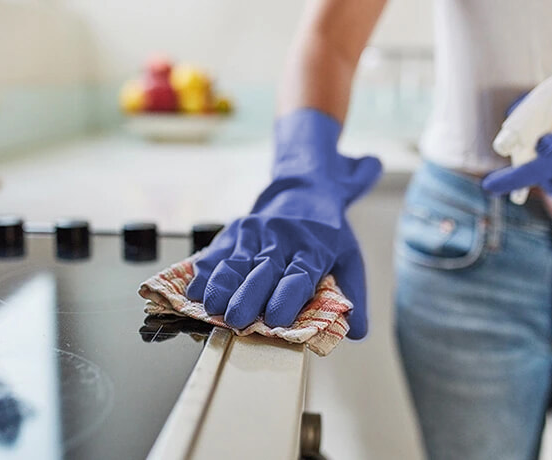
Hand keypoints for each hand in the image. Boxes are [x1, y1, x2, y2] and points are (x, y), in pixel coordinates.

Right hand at [186, 109, 381, 338]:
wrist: (304, 190)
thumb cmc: (326, 234)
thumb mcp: (349, 257)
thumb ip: (352, 294)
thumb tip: (358, 333)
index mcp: (312, 250)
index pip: (299, 276)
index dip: (287, 298)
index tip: (277, 320)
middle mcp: (282, 240)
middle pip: (262, 271)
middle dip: (247, 297)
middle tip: (236, 320)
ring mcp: (255, 233)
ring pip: (235, 262)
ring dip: (220, 286)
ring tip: (211, 308)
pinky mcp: (235, 231)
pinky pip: (216, 253)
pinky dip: (203, 273)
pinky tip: (193, 291)